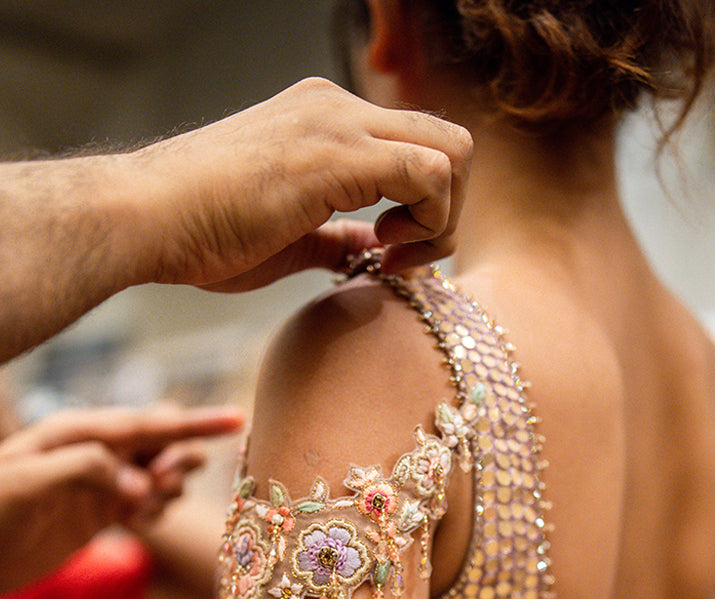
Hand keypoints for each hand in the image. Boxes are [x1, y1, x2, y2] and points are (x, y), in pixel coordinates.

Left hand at [0, 405, 243, 594]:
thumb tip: (139, 484)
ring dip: (167, 492)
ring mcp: (100, 483)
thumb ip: (85, 469)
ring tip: (139, 511)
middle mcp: (93, 452)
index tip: (239, 420)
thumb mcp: (26, 482)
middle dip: (178, 461)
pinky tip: (134, 524)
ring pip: (161, 476)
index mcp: (75, 432)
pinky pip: (150, 507)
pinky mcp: (102, 514)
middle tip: (160, 486)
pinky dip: (155, 515)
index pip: (146, 423)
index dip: (194, 422)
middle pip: (163, 443)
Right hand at [130, 78, 471, 289]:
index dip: (427, 206)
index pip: (417, 145)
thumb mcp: (289, 237)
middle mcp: (338, 107)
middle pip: (448, 140)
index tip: (394, 254)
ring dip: (443, 218)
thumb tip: (371, 251)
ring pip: (451, 151)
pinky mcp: (338, 153)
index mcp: (326, 120)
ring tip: (395, 256)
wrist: (145, 218)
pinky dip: (429, 221)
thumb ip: (338, 237)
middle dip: (448, 209)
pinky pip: (429, 173)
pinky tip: (385, 251)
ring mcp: (339, 122)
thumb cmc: (199, 233)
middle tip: (408, 257)